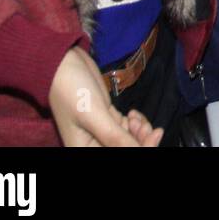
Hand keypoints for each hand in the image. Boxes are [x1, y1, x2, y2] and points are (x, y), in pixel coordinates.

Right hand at [48, 47, 162, 146]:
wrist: (64, 64)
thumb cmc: (72, 91)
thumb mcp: (93, 116)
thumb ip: (115, 137)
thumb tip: (139, 151)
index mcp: (84, 150)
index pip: (119, 155)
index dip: (141, 149)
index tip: (154, 135)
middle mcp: (93, 145)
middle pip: (126, 148)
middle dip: (141, 140)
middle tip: (149, 127)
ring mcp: (102, 133)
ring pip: (130, 140)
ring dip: (139, 131)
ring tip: (134, 116)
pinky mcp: (108, 120)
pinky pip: (128, 129)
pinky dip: (135, 123)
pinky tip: (132, 113)